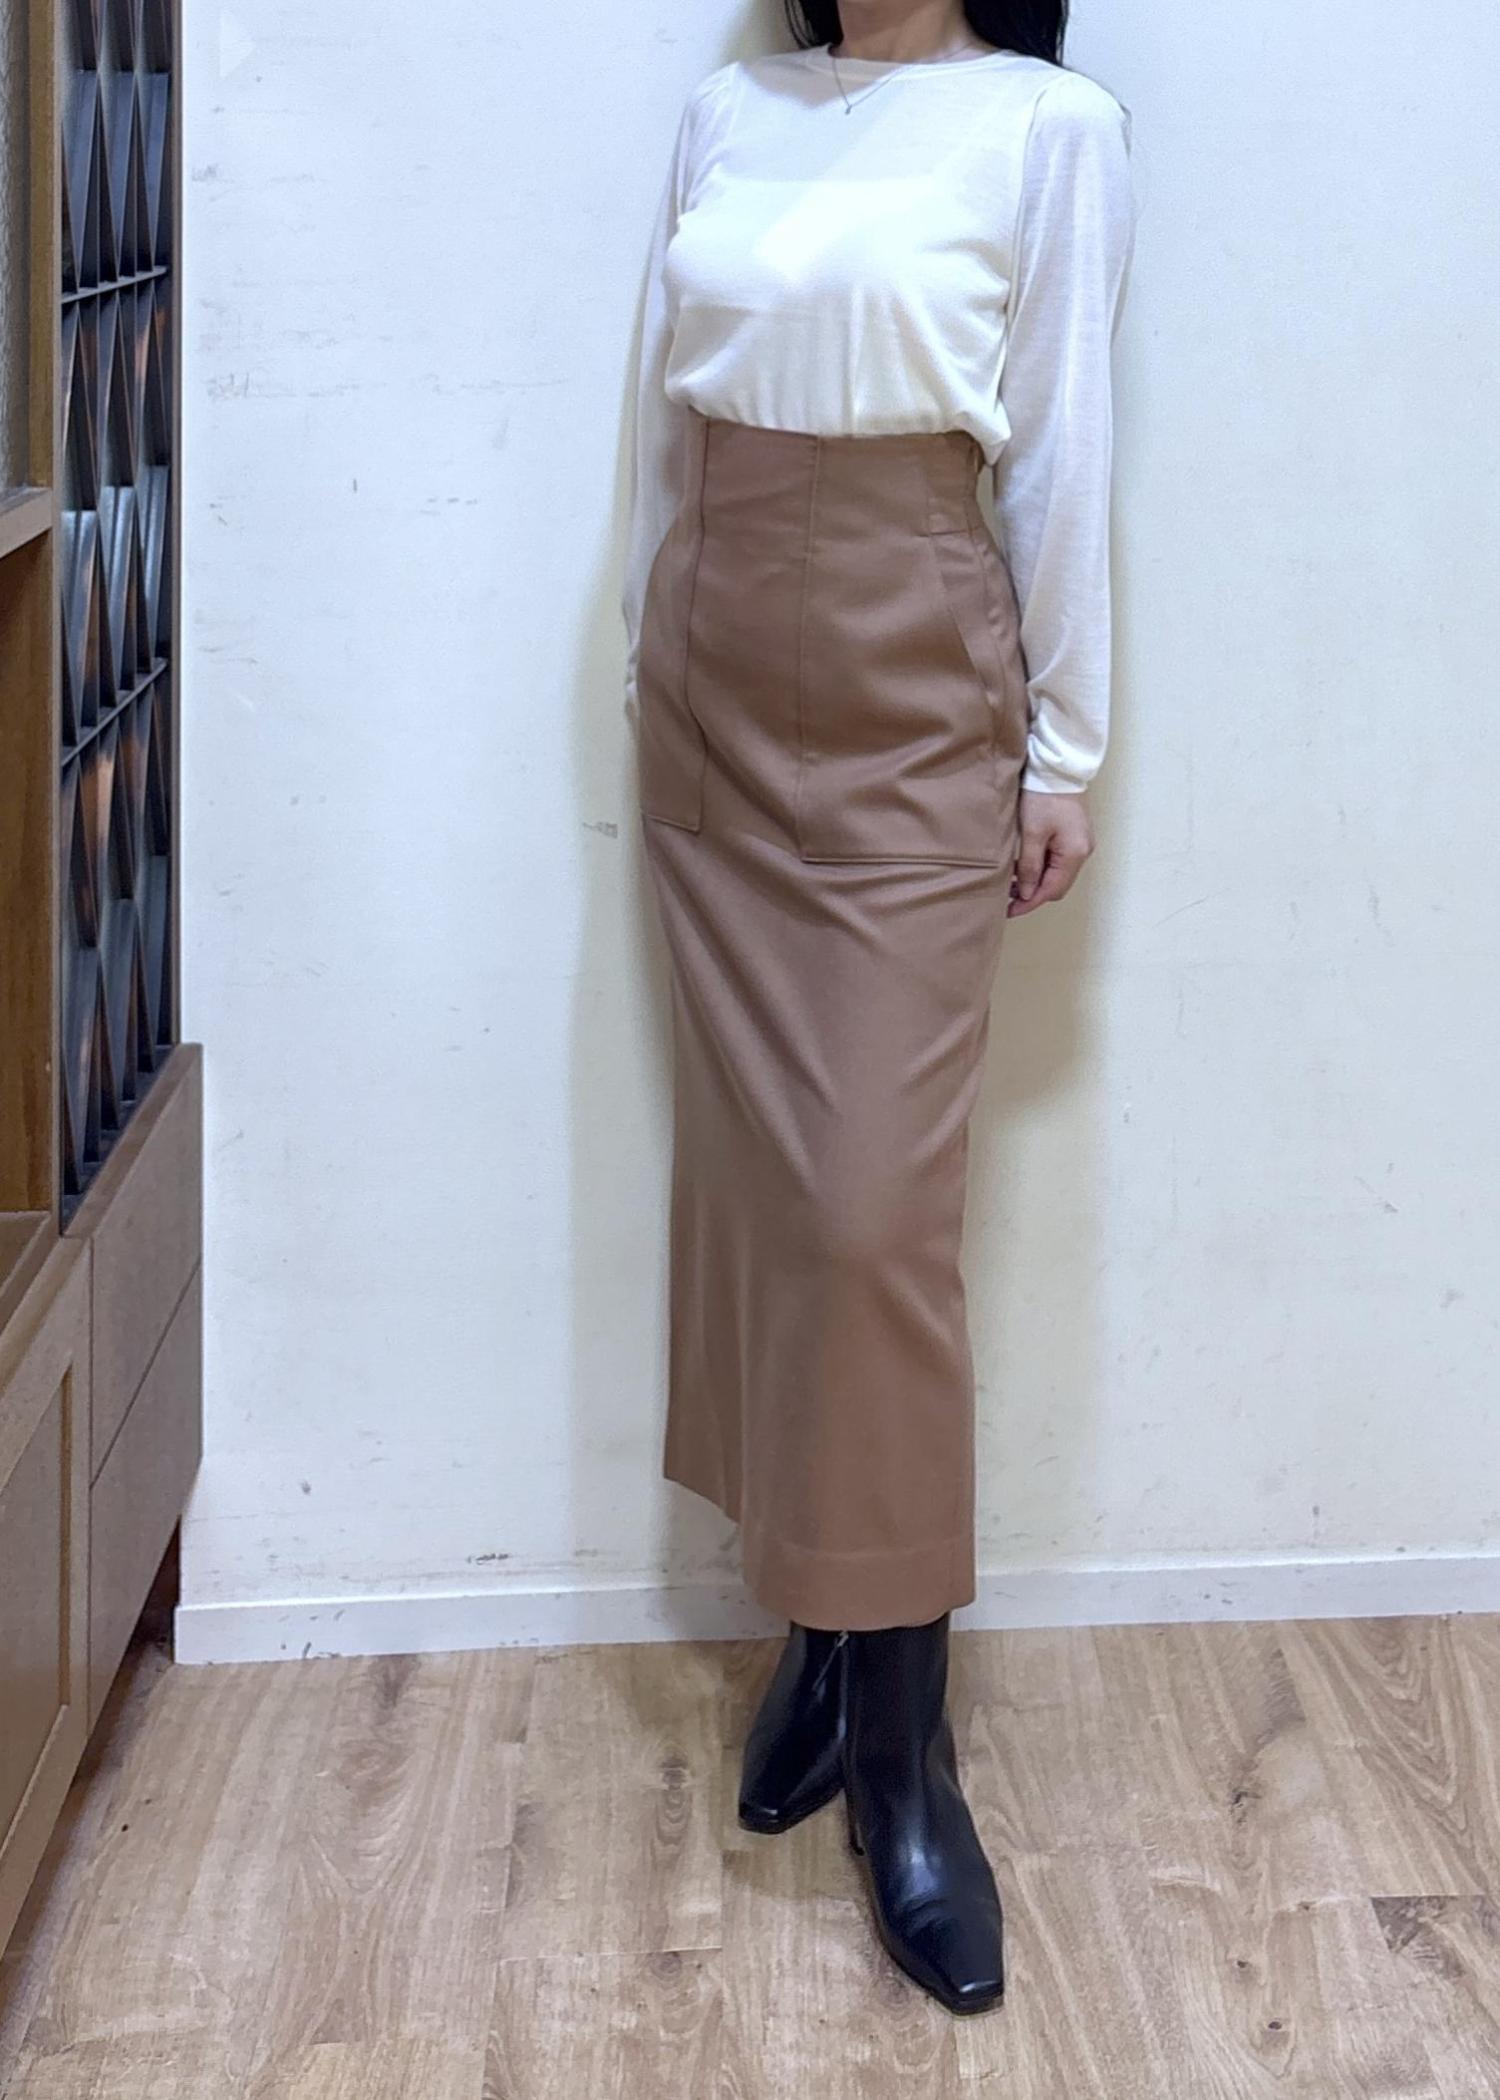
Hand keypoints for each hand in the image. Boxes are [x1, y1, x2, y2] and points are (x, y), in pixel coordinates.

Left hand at [1008, 789, 1093, 917]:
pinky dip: (1042, 867)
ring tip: (1011, 883)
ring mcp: (1080, 843)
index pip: (1052, 890)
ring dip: (1036, 880)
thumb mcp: (1032, 833)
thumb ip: (1029, 866)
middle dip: (1032, 893)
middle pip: (1057, 885)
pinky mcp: (1074, 835)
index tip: (1009, 911)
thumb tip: (1026, 893)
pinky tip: (1023, 865)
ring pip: (1057, 873)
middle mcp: (1083, 852)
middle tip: (1007, 897)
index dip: (1030, 903)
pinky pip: (1058, 860)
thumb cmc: (1044, 797)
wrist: (1058, 768)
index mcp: (1075, 854)